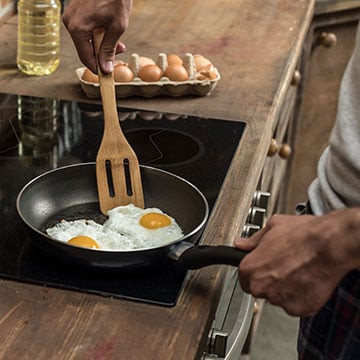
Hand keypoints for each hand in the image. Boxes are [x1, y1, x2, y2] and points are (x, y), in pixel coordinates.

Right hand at [62, 0, 132, 73]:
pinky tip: (110, 29)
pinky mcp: (76, 11)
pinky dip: (98, 34)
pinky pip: (85, 30)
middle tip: (120, 51)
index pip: (85, 58)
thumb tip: (106, 68)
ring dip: (102, 44)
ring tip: (119, 40)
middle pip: (86, 49)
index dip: (98, 68)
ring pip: (86, 40)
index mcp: (77, 28)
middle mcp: (70, 22)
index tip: (109, 74)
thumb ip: (109, 49)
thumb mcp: (117, 27)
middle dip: (103, 54)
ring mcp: (71, 16)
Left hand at [234, 209, 359, 315]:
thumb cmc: (303, 235)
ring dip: (284, 288)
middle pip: (259, 289)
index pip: (243, 277)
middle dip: (269, 280)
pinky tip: (306, 279)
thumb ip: (253, 240)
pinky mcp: (300, 310)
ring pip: (277, 297)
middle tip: (283, 266)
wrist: (329, 246)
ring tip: (297, 270)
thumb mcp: (272, 227)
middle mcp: (261, 287)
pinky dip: (301, 296)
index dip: (254, 270)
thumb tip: (241, 244)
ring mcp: (280, 300)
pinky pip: (295, 305)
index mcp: (250, 269)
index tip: (262, 266)